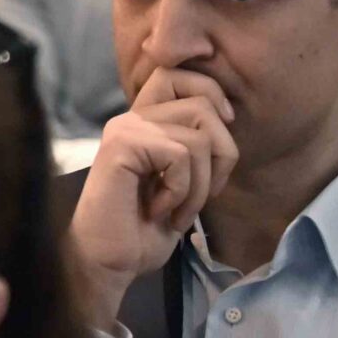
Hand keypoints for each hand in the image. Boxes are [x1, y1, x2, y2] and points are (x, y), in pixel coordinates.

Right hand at [64, 67, 238, 329]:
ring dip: (200, 185)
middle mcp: (132, 118)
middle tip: (203, 193)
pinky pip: (181, 155)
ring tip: (177, 210)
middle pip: (204, 103)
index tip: (219, 138)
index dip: (212, 96)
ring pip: (199, 136)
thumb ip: (199, 146)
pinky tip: (158, 211)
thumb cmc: (143, 230)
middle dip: (222, 154)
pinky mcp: (121, 145)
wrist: (108, 262)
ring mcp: (125, 129)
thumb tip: (229, 115)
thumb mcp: (183, 182)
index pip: (181, 75)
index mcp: (145, 122)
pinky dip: (182, 192)